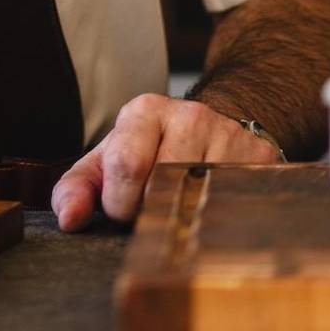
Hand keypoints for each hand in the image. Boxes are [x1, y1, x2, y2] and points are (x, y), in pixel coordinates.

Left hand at [51, 93, 281, 231]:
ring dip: (188, 217)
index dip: (120, 204)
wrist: (210, 127)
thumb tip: (69, 218)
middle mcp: (190, 115)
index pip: (127, 165)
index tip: (124, 209)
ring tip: (182, 209)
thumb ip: (77, 187)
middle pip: (166, 184)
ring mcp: (230, 135)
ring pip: (203, 197)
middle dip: (153, 213)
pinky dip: (222, 219)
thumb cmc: (150, 150)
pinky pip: (237, 203)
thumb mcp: (107, 162)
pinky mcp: (261, 158)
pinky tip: (212, 212)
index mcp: (145, 112)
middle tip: (155, 213)